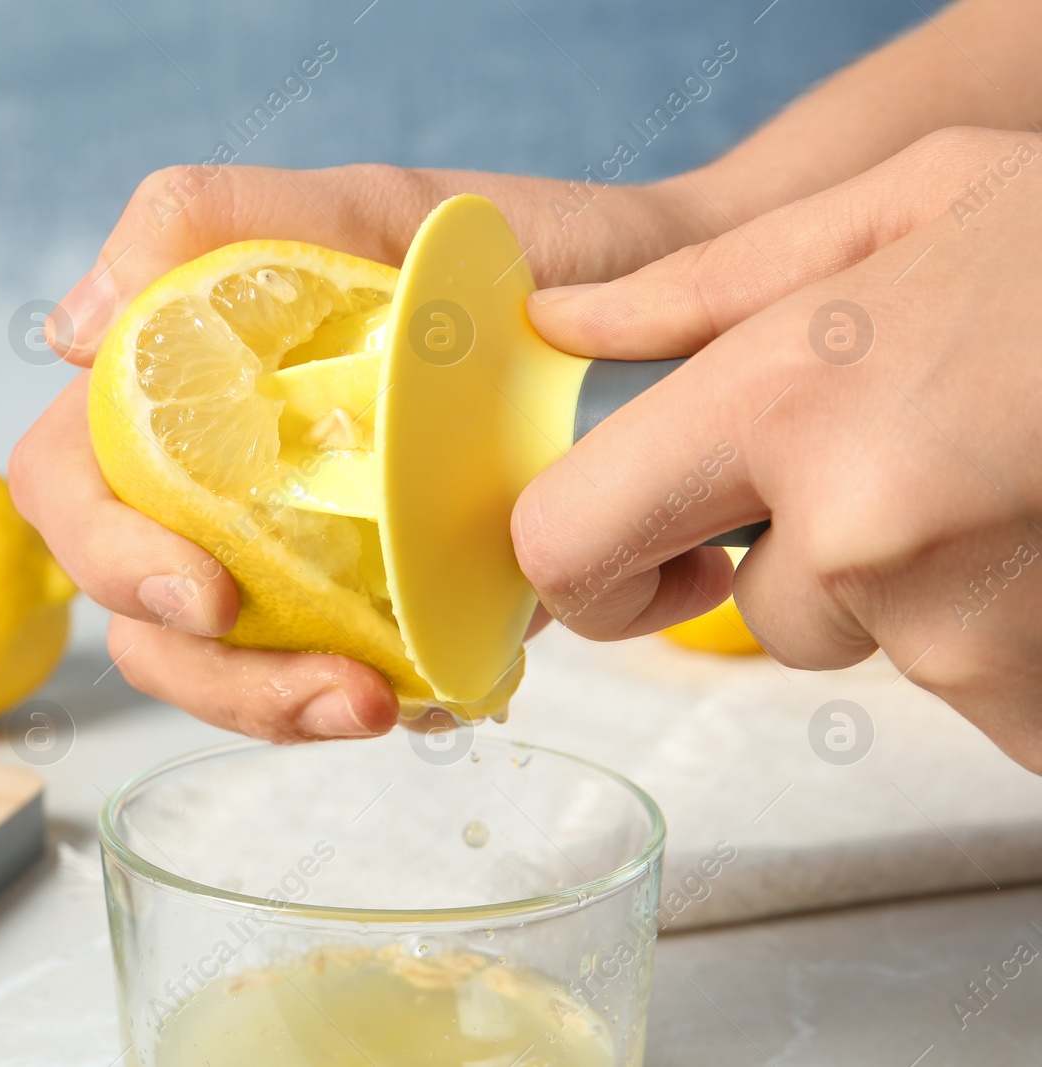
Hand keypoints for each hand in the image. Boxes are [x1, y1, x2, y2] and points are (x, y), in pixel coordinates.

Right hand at [11, 162, 717, 741]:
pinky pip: (349, 680)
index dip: (110, 556)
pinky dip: (383, 704)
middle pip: (142, 619)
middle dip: (219, 680)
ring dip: (290, 710)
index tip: (209, 594)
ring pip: (231, 670)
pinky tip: (444, 699)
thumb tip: (71, 332)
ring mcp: (304, 556)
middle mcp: (225, 487)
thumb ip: (205, 222)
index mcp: (187, 396)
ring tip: (390, 707)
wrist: (659, 307)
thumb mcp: (363, 209)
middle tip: (337, 694)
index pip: (74, 488)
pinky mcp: (389, 606)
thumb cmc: (507, 245)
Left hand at [518, 127, 1041, 771]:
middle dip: (802, 561)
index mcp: (779, 399)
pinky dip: (1001, 633)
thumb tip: (561, 328)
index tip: (639, 549)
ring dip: (917, 588)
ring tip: (1006, 477)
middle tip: (911, 461)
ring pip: (870, 649)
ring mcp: (959, 630)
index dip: (582, 567)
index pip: (566, 547)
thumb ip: (702, 290)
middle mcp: (856, 531)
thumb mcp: (897, 208)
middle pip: (750, 613)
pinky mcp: (1033, 699)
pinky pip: (970, 689)